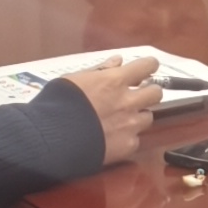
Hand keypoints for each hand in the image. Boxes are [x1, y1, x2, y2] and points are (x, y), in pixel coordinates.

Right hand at [53, 53, 163, 168]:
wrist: (52, 139)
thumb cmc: (57, 104)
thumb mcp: (73, 79)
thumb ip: (99, 70)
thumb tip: (117, 61)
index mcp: (115, 81)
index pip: (148, 65)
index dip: (148, 67)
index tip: (145, 70)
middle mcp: (128, 101)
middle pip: (156, 93)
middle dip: (148, 93)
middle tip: (135, 97)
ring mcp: (130, 125)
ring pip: (148, 117)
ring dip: (137, 117)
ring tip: (120, 121)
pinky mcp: (127, 146)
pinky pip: (135, 140)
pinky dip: (126, 139)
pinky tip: (111, 141)